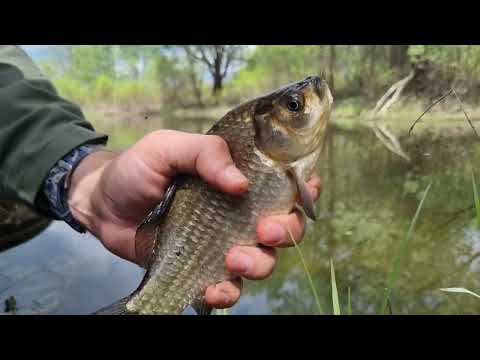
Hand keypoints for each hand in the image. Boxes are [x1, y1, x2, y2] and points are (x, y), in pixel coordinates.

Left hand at [67, 130, 321, 309]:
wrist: (102, 205)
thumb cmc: (136, 169)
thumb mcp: (167, 147)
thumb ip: (204, 153)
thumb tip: (240, 184)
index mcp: (238, 179)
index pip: (284, 184)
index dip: (304, 190)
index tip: (302, 194)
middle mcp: (238, 212)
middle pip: (284, 227)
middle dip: (284, 232)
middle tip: (263, 232)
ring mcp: (223, 242)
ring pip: (263, 260)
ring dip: (258, 265)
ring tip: (233, 261)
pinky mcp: (203, 267)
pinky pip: (228, 287)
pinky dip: (227, 293)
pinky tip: (213, 288)